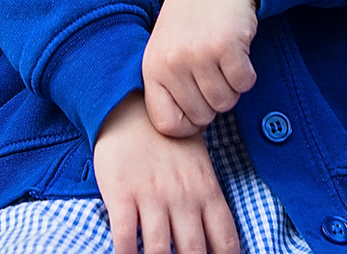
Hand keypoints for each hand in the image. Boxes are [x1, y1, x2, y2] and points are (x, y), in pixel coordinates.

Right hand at [94, 94, 237, 253]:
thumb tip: (217, 238)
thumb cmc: (169, 140)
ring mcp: (152, 196)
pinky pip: (124, 237)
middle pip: (194, 252)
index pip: (225, 239)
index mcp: (206, 190)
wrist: (132, 107)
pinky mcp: (122, 194)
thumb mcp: (200, 164)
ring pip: (159, 251)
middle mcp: (182, 197)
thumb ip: (208, 199)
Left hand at [143, 0, 261, 136]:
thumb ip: (170, 88)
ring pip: (226, 103)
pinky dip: (247, 73)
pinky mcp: (226, 45)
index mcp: (152, 68)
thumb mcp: (168, 50)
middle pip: (203, 117)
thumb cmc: (192, 18)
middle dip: (214, 100)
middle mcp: (171, 63)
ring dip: (232, 86)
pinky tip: (238, 50)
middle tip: (214, 70)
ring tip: (223, 58)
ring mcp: (198, 54)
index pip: (168, 126)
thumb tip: (186, 130)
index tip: (198, 105)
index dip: (189, 123)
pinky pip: (244, 83)